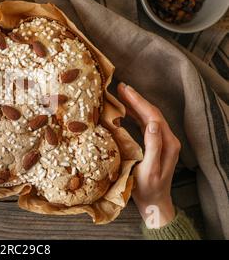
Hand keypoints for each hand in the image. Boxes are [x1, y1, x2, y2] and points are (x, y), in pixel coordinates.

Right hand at [118, 83, 179, 227]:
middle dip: (137, 99)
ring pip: (149, 117)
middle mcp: (168, 140)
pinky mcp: (157, 145)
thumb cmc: (148, 189)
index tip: (124, 90)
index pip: (152, 115)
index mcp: (168, 144)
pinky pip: (146, 124)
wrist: (154, 203)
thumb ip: (153, 146)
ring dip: (136, 104)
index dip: (138, 101)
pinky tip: (126, 111)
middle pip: (152, 113)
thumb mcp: (149, 169)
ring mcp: (163, 142)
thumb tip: (150, 123)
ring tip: (122, 94)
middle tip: (121, 87)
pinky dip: (136, 114)